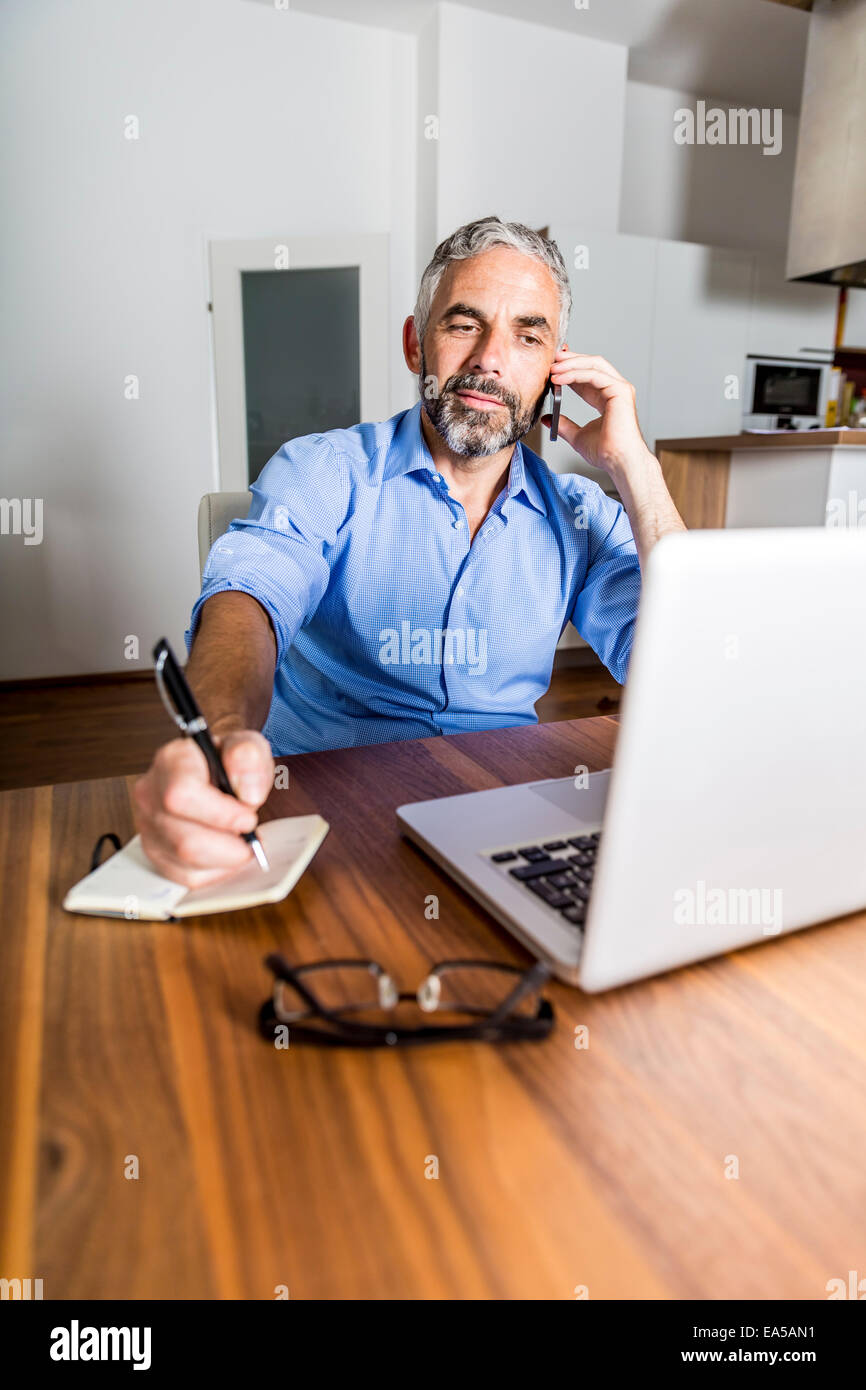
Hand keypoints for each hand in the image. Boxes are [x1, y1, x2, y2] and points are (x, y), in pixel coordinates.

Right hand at [132, 727, 273, 888]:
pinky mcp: (155, 851)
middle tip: (250, 836)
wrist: (218, 773)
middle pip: (184, 840)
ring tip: (240, 842)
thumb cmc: (230, 762)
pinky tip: (226, 853)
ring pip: (185, 862)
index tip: (248, 818)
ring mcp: (148, 826)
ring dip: (224, 859)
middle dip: (228, 846)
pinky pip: (185, 877)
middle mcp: (151, 794)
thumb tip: (247, 793)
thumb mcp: (248, 746)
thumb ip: (249, 758)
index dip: (220, 815)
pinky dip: (215, 871)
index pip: (181, 795)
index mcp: (171, 760)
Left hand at [541, 345, 652, 478]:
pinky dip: (575, 374)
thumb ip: (564, 425)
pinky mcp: (620, 390)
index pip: (586, 376)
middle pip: (591, 364)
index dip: (569, 369)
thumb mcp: (577, 436)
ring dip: (570, 364)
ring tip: (552, 368)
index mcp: (607, 398)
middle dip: (570, 360)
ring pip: (593, 365)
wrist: (619, 461)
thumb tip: (547, 420)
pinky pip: (594, 375)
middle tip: (550, 360)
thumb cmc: (605, 453)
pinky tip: (560, 378)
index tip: (550, 369)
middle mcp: (615, 390)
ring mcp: (620, 388)